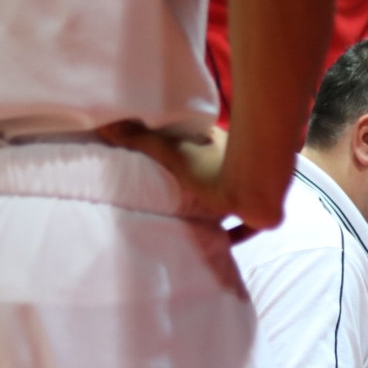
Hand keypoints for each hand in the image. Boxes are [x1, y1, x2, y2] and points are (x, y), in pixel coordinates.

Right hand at [98, 122, 246, 224]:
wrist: (254, 191)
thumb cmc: (215, 170)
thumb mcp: (173, 154)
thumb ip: (142, 141)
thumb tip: (108, 125)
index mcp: (217, 145)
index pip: (200, 143)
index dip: (186, 148)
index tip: (172, 157)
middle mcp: (237, 164)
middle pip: (217, 170)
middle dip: (202, 181)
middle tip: (183, 194)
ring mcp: (251, 188)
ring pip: (235, 196)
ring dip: (222, 208)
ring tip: (200, 219)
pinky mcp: (259, 212)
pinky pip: (248, 224)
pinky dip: (239, 232)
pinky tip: (226, 242)